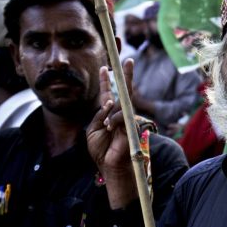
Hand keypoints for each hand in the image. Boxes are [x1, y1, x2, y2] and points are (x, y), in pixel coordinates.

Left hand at [87, 61, 137, 208]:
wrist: (110, 167)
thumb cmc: (101, 151)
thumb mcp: (93, 130)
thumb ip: (100, 114)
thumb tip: (109, 102)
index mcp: (107, 115)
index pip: (107, 94)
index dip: (105, 81)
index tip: (104, 67)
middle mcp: (120, 115)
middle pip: (123, 92)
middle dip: (125, 76)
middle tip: (128, 59)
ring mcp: (128, 120)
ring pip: (122, 105)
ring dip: (110, 116)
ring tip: (108, 130)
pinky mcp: (133, 126)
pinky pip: (122, 116)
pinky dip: (114, 120)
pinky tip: (111, 129)